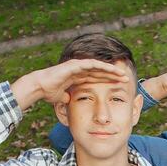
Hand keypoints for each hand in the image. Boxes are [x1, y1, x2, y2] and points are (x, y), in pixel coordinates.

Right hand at [11, 58, 131, 110]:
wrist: (39, 87)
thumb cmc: (49, 92)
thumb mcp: (62, 97)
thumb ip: (67, 97)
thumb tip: (69, 101)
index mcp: (79, 77)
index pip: (98, 79)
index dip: (109, 81)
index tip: (120, 86)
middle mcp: (80, 70)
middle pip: (101, 72)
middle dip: (114, 76)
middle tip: (127, 79)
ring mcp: (78, 66)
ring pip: (98, 67)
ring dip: (111, 70)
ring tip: (122, 74)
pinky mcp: (74, 65)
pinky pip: (91, 64)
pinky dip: (101, 66)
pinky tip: (110, 69)